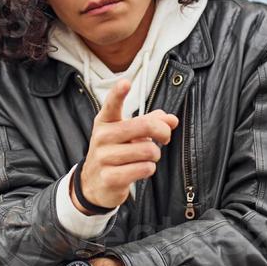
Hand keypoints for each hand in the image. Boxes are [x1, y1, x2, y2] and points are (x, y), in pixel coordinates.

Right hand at [75, 77, 178, 213]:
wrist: (94, 183)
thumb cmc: (116, 151)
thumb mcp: (129, 133)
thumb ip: (151, 122)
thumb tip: (172, 119)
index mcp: (106, 121)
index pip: (112, 104)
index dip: (119, 93)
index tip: (125, 82)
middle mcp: (102, 136)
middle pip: (145, 126)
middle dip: (163, 132)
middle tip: (165, 137)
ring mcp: (104, 157)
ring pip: (148, 150)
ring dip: (154, 155)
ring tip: (146, 158)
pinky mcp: (109, 177)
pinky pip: (144, 168)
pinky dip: (148, 169)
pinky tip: (139, 169)